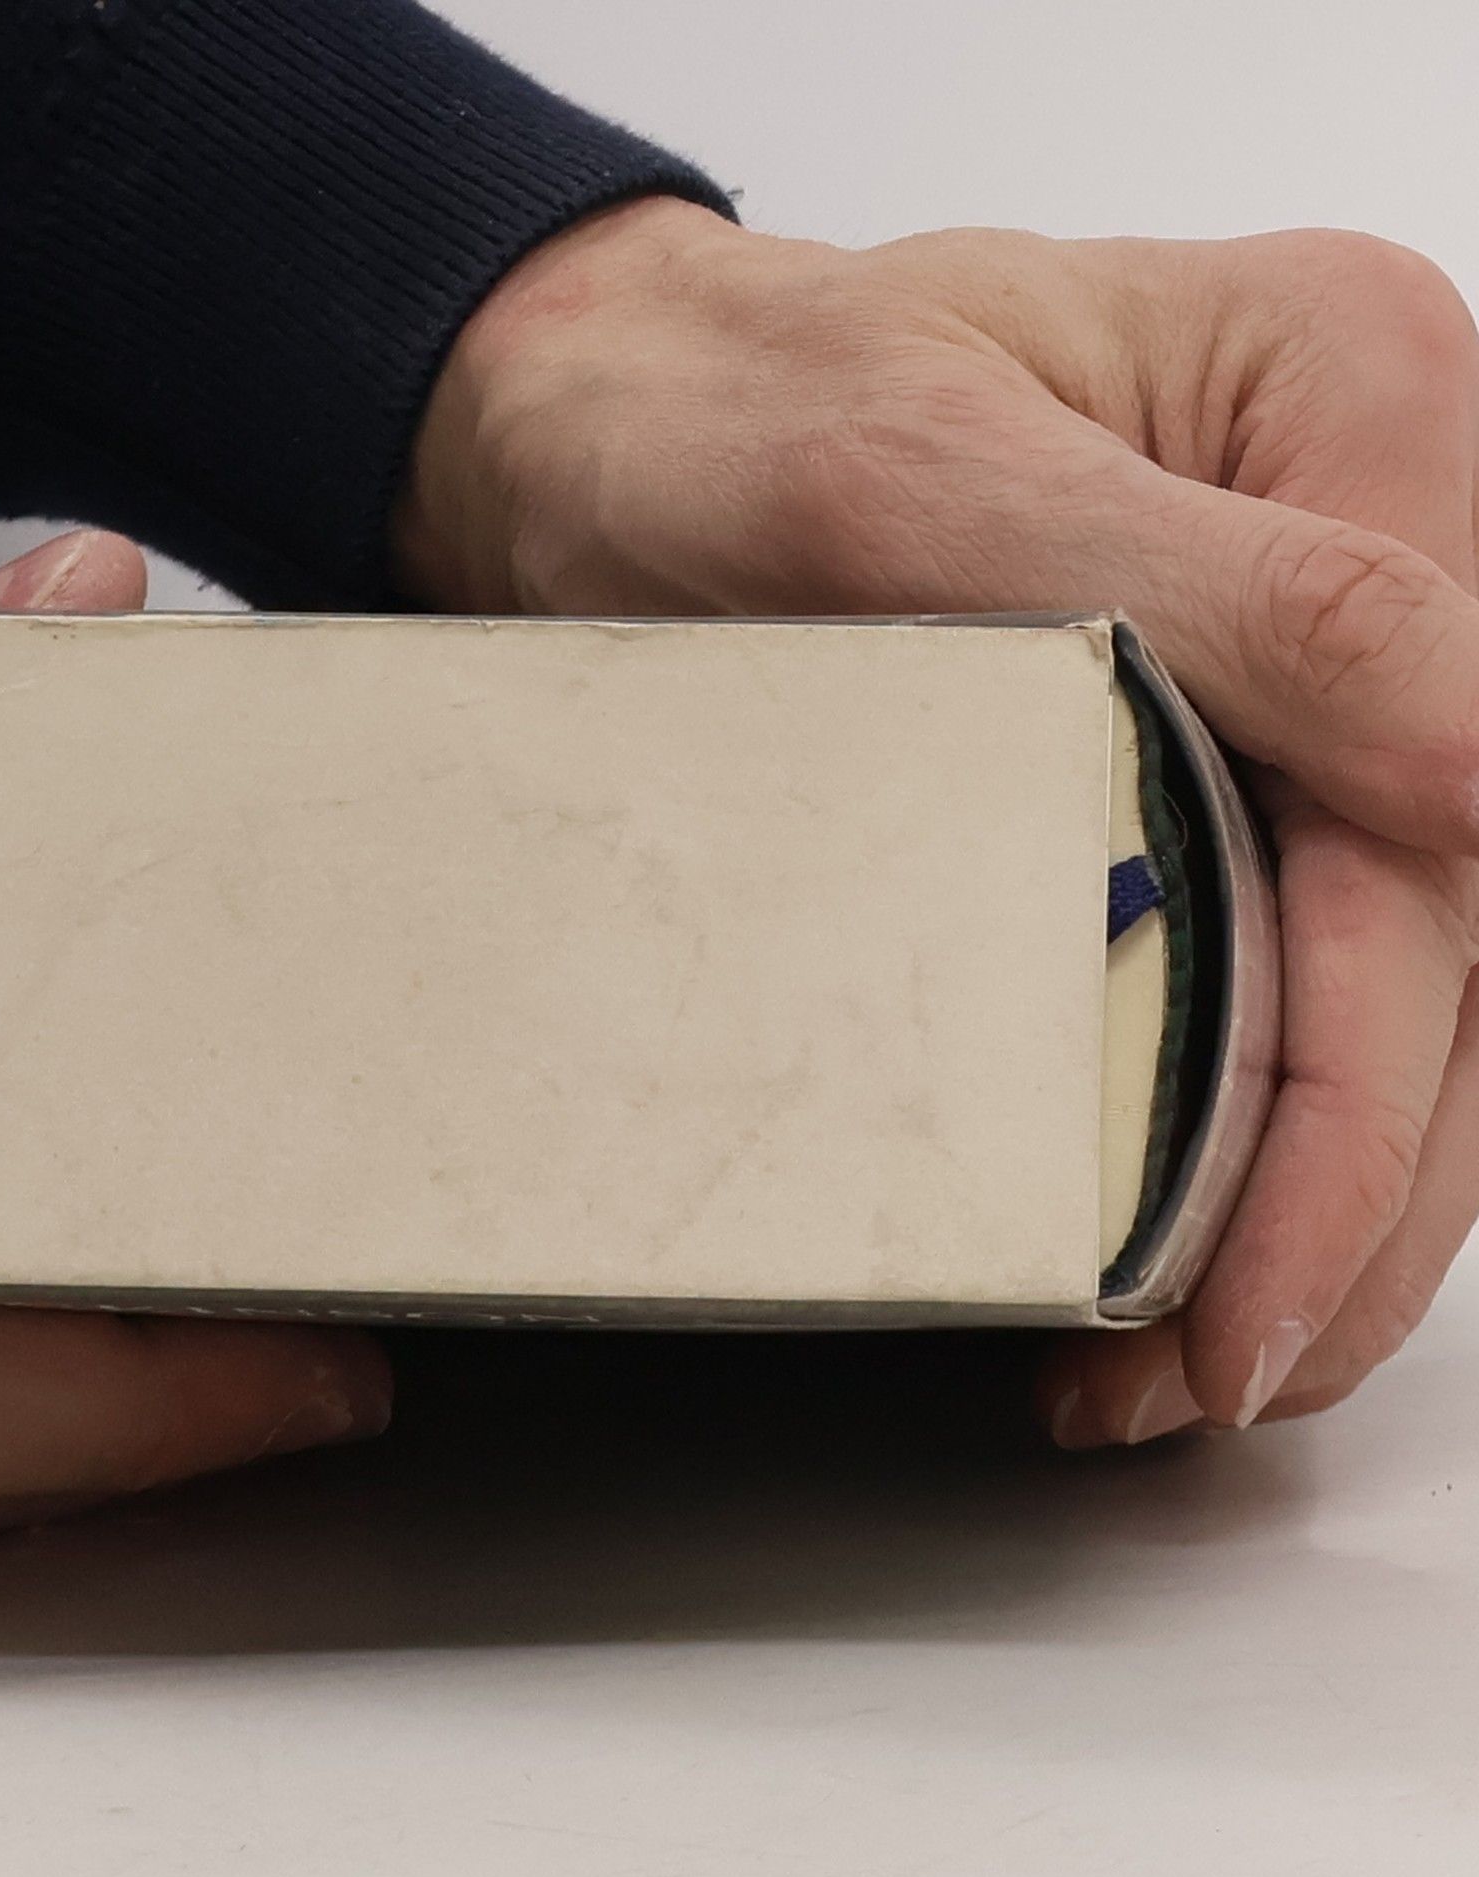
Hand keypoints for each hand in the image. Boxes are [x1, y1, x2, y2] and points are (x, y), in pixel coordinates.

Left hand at [396, 202, 1478, 1442]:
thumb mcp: (923, 480)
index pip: (1433, 816)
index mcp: (1351, 404)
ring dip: (1312, 1192)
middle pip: (1442, 927)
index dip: (1366, 1090)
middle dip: (1344, 1185)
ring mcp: (1297, 654)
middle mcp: (1368, 529)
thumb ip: (1228, 604)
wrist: (591, 430)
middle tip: (1213, 1363)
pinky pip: (1278, 948)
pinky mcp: (1207, 742)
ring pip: (1386, 969)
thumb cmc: (717, 415)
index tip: (1260, 1285)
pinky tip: (1166, 1236)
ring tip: (1182, 1353)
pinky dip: (1235, 1120)